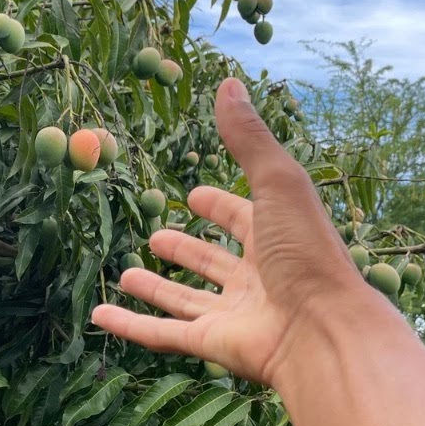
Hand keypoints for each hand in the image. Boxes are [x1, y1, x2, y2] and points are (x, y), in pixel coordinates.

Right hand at [92, 77, 377, 385]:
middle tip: (156, 236)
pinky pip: (163, 334)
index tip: (196, 195)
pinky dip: (131, 326)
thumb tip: (228, 81)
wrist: (324, 331)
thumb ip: (249, 138)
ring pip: (186, 300)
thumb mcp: (278, 182)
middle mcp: (258, 278)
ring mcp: (235, 315)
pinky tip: (100, 315)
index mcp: (277, 238)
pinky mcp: (213, 344)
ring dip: (156, 288)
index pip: (245, 218)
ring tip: (127, 274)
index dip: (221, 206)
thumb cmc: (307, 252)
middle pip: (214, 262)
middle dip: (187, 249)